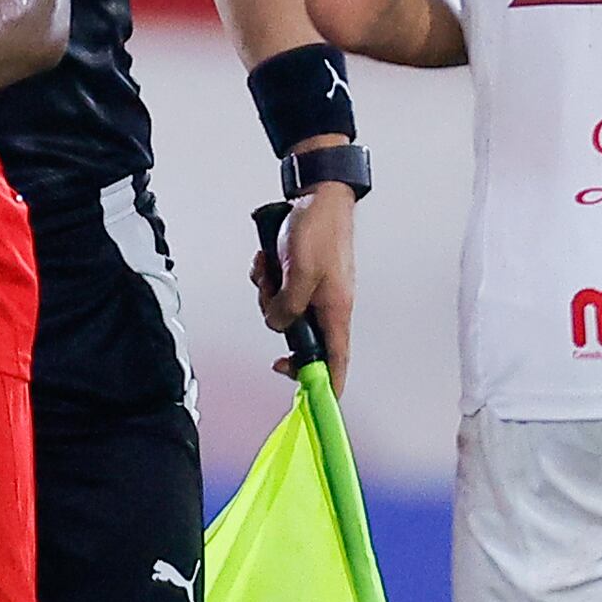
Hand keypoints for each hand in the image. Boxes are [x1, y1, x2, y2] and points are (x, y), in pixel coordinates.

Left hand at [252, 179, 357, 386]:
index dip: (326, 385)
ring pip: (282, 310)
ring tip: (267, 267)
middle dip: (275, 317)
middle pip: (297, 336)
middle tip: (268, 294)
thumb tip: (277, 326)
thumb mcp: (299, 274)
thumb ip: (287, 307)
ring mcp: (314, 291)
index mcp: (336, 312)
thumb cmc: (317, 232)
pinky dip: (267, 277)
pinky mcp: (301, 277)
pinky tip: (265, 259)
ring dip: (267, 291)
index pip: (335, 361)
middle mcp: (327, 306)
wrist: (317, 197)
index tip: (315, 403)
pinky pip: (278, 289)